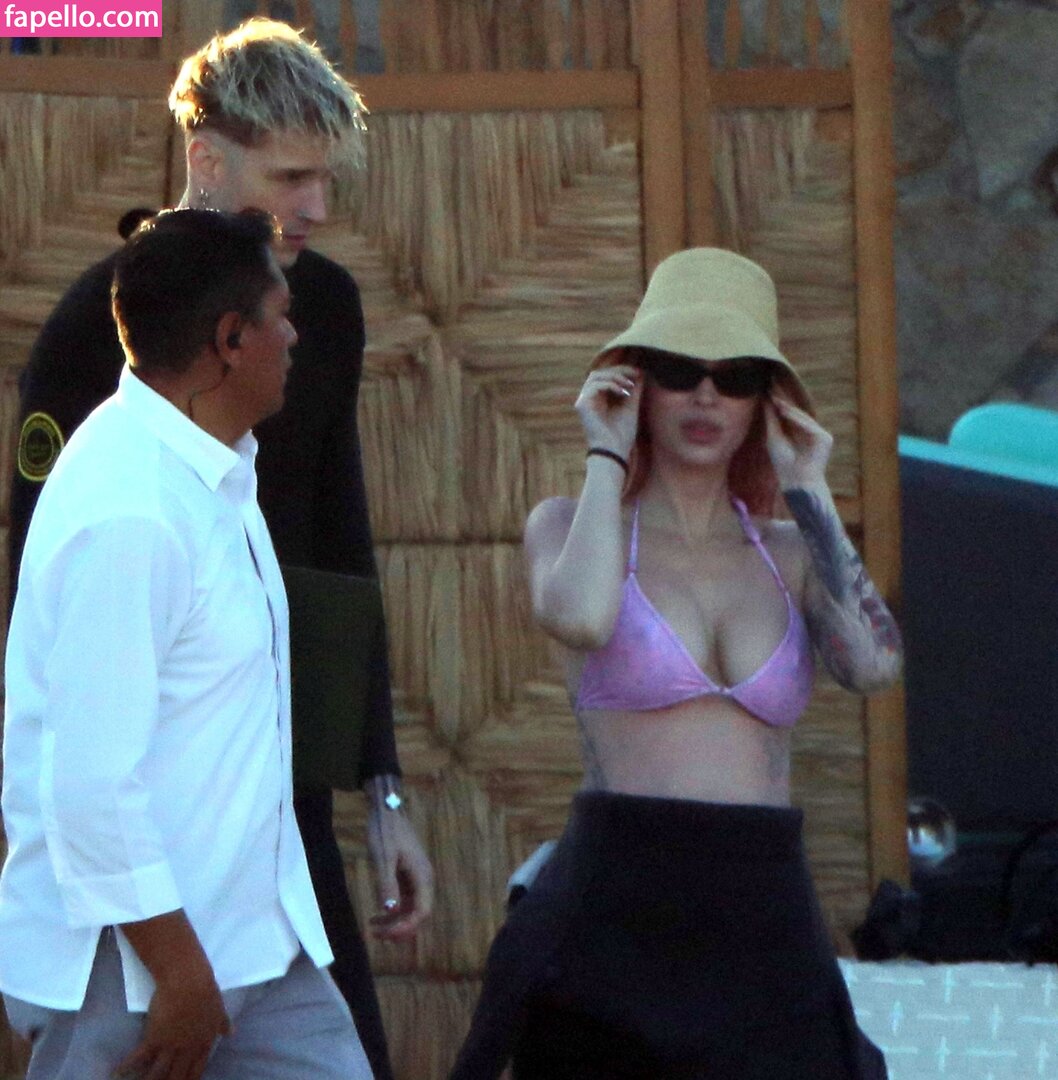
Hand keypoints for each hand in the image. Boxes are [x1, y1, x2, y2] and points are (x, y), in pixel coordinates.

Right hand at [114, 962, 228, 1079]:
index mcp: (204, 1042)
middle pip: (177, 1076)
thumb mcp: (219, 1008)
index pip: (197, 1070)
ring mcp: (170, 1046)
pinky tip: (117, 1073)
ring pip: (158, 1074)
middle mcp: (188, 1049)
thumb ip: (223, 1023)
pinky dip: (126, 1067)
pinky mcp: (154, 1039)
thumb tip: (231, 1033)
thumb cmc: (205, 990)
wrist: (188, 979)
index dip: (190, 1079)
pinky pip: (138, 1059)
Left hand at [366, 803, 433, 940]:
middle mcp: (424, 879)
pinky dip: (393, 910)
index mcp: (422, 876)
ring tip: (373, 928)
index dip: (406, 928)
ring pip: (411, 909)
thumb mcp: (383, 858)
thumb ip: (387, 884)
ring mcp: (417, 878)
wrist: (386, 811)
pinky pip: (405, 900)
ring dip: (395, 922)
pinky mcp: (409, 875)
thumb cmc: (385, 832)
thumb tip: (391, 911)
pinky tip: (377, 914)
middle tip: (376, 935)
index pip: (422, 912)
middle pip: (418, 914)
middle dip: (399, 928)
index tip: (385, 935)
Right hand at [574, 359, 642, 458]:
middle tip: (634, 375)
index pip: (605, 376)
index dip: (620, 370)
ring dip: (614, 376)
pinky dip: (610, 385)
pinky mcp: (581, 405)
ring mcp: (583, 401)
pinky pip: (594, 386)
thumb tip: (640, 371)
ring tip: (628, 385)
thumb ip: (634, 389)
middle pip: (599, 372)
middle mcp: (588, 399)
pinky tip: (622, 392)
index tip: (637, 373)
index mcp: (598, 399)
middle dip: (618, 371)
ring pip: (595, 376)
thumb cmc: (622, 434)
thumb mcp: (631, 406)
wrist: (615, 451)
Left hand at [763, 389, 832, 490]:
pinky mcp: (824, 439)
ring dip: (787, 406)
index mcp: (798, 432)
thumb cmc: (784, 463)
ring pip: (801, 416)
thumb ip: (772, 419)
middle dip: (783, 397)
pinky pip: (808, 425)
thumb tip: (768, 399)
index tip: (767, 387)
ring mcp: (818, 434)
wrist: (796, 480)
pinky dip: (796, 418)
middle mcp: (809, 431)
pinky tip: (783, 409)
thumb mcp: (774, 437)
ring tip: (773, 394)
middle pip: (795, 411)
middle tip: (771, 381)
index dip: (778, 400)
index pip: (788, 413)